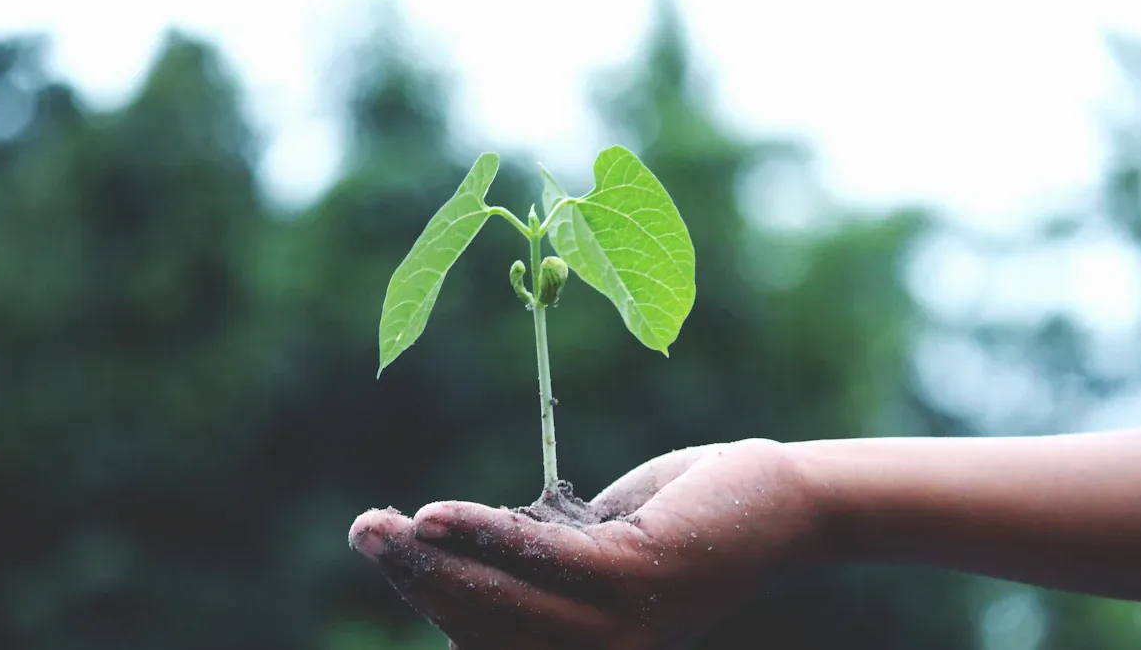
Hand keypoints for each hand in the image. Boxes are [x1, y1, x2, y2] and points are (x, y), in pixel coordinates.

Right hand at [348, 438, 828, 648]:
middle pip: (481, 624)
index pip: (486, 639)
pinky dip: (483, 534)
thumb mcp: (597, 548)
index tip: (389, 551)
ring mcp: (620, 626)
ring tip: (377, 525)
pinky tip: (435, 515)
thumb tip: (460, 554)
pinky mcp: (637, 579)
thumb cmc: (682, 520)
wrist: (776, 503)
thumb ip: (537, 564)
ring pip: (501, 599)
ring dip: (431, 559)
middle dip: (414, 578)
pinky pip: (541, 559)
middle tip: (363, 530)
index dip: (430, 599)